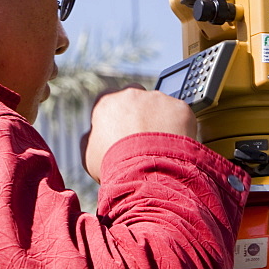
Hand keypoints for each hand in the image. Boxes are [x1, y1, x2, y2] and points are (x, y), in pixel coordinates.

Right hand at [80, 85, 197, 182]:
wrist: (146, 175)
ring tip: (160, 146)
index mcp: (107, 103)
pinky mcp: (179, 107)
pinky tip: (174, 146)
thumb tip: (94, 134)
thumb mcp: (89, 156)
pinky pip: (179, 115)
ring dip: (160, 120)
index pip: (110, 100)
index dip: (116, 116)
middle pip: (136, 98)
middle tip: (143, 138)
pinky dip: (179, 128)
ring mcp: (157, 99)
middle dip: (139, 113)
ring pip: (159, 106)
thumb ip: (91, 138)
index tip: (121, 130)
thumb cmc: (114, 167)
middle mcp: (132, 94)